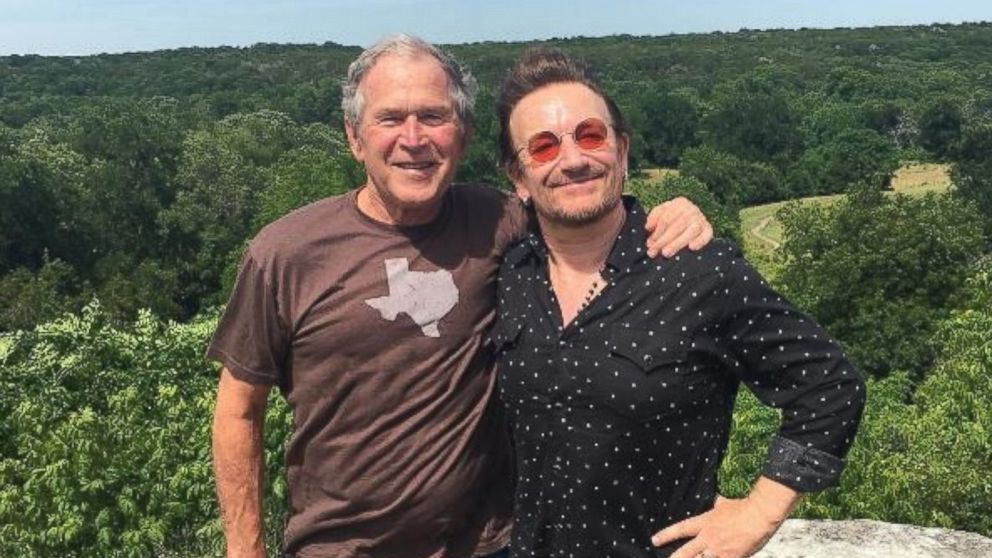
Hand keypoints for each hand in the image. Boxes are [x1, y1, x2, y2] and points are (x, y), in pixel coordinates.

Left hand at [645, 196, 713, 257]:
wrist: (690, 220)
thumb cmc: (672, 219)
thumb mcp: (661, 214)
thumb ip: (653, 218)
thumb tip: (648, 227)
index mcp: (679, 203)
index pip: (666, 218)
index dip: (657, 232)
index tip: (649, 244)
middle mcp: (692, 209)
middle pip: (677, 226)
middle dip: (664, 240)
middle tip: (654, 251)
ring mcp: (701, 218)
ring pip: (690, 231)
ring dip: (677, 243)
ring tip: (666, 253)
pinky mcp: (708, 229)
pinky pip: (707, 235)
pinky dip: (700, 241)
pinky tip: (691, 248)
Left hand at [650, 495, 784, 557]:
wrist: (759, 515)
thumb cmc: (743, 506)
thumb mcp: (724, 503)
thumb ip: (717, 504)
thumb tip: (717, 500)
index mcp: (705, 523)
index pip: (681, 529)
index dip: (666, 535)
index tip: (654, 540)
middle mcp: (708, 538)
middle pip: (686, 552)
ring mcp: (719, 550)